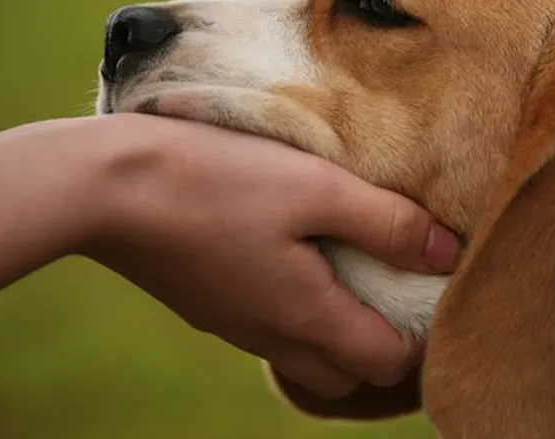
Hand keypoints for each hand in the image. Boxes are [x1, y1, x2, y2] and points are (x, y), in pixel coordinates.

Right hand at [83, 113, 459, 398]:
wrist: (106, 186)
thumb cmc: (218, 179)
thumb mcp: (316, 188)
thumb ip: (388, 223)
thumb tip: (449, 253)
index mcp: (307, 318)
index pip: (388, 364)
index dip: (421, 333)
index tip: (427, 282)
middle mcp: (271, 336)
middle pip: (346, 374)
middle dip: (379, 343)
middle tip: (392, 280)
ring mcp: (232, 325)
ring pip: (304, 355)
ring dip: (334, 327)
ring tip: (345, 263)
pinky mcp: (205, 303)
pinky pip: (266, 328)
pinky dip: (293, 309)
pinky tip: (290, 252)